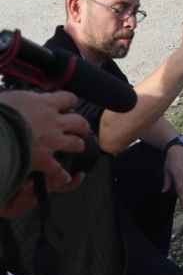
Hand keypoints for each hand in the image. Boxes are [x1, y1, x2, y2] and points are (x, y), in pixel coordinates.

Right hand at [0, 91, 90, 216]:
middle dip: (81, 126)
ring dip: (78, 145)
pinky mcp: (44, 159)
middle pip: (79, 122)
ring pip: (75, 143)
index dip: (70, 102)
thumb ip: (20, 99)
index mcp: (44, 103)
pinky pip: (58, 170)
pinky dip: (62, 175)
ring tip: (78, 147)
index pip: (67, 98)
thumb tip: (16, 100)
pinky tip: (65, 177)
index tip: (69, 104)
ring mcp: (51, 141)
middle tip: (80, 128)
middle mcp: (53, 121)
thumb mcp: (9, 97)